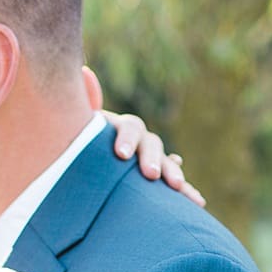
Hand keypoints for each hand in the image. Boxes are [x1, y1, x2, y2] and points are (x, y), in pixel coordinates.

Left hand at [86, 65, 205, 207]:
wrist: (83, 161)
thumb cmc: (76, 144)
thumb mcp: (76, 128)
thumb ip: (85, 106)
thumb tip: (84, 71)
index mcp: (119, 127)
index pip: (130, 127)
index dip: (127, 138)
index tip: (121, 155)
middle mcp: (139, 140)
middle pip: (151, 144)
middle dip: (153, 158)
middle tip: (151, 175)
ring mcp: (149, 159)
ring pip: (165, 163)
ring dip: (173, 174)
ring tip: (178, 187)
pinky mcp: (155, 178)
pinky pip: (171, 184)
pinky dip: (184, 191)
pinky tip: (195, 199)